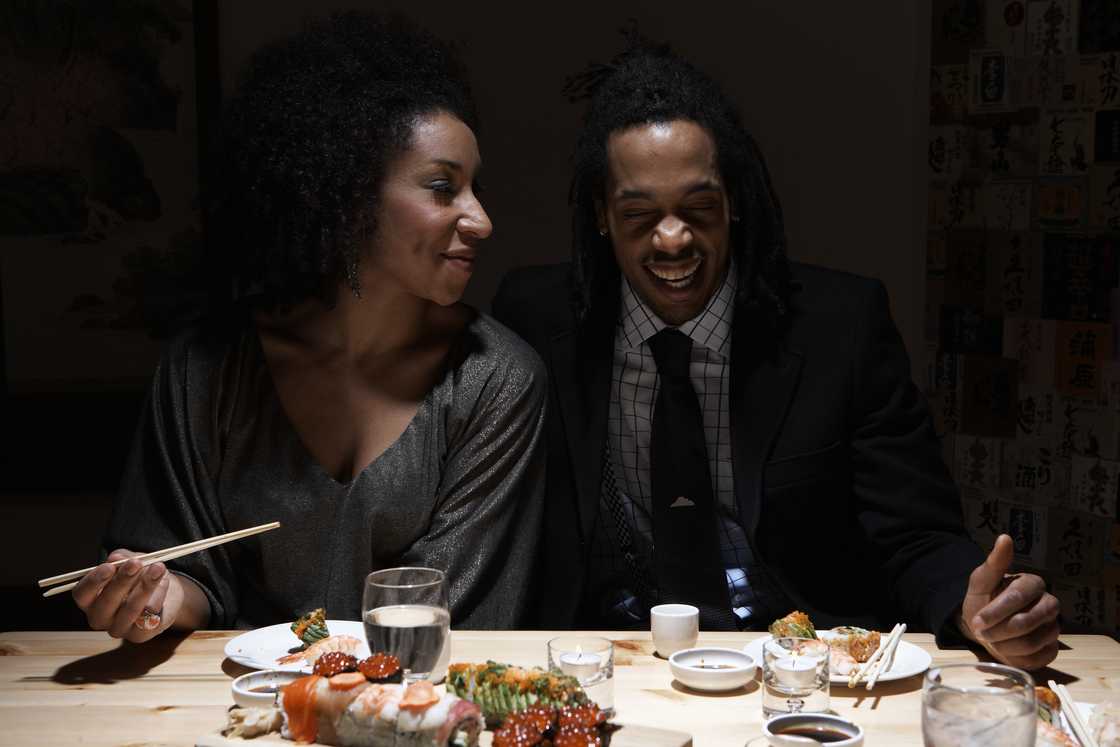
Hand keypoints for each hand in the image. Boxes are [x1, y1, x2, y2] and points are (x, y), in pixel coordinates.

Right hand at [72, 549, 176, 641]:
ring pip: (130, 609)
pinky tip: (164, 582)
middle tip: (136, 563)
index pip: (82, 594)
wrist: (165, 593)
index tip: (109, 567)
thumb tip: (116, 558)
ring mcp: (118, 628)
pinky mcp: (139, 635)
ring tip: (158, 568)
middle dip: (122, 581)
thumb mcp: (130, 561)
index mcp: (90, 599)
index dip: (93, 581)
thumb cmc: (139, 575)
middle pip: (106, 603)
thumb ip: (122, 558)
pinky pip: (149, 616)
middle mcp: (99, 617)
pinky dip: (158, 596)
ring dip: (145, 586)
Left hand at [959, 534, 1059, 669]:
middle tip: (981, 632)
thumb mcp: (981, 582)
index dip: (995, 611)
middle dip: (998, 630)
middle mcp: (1049, 604)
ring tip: (991, 639)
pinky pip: (1036, 657)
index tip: (976, 622)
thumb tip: (1005, 537)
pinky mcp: (1051, 649)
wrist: (984, 625)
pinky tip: (1004, 649)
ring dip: (1004, 644)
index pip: (1017, 597)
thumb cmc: (984, 600)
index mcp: (1033, 583)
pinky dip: (1015, 656)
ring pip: (1031, 642)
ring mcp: (1053, 627)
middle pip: (1026, 622)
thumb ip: (993, 563)